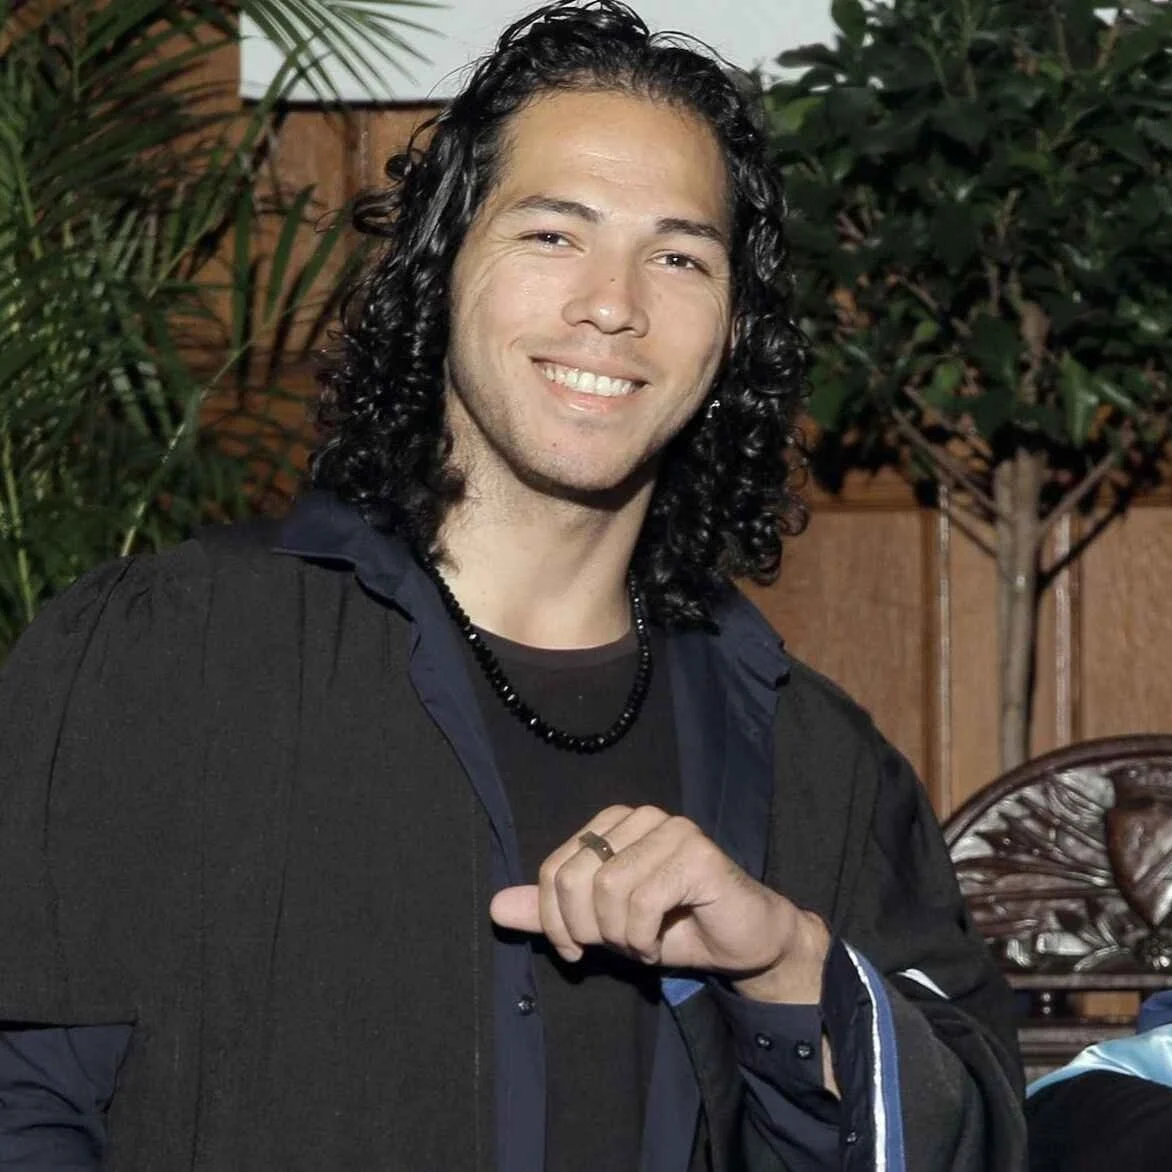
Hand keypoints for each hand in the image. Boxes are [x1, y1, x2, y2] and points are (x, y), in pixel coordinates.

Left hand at [489, 804, 829, 1003]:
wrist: (744, 943)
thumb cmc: (675, 929)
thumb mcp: (602, 926)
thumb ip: (552, 914)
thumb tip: (496, 907)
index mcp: (613, 823)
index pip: (554, 867)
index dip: (552, 919)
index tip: (574, 951)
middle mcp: (640, 816)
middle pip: (575, 876)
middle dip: (586, 928)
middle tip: (615, 947)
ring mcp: (671, 829)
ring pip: (607, 889)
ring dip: (619, 935)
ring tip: (642, 942)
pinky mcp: (696, 853)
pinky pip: (642, 901)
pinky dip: (642, 937)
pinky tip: (659, 943)